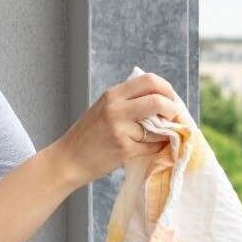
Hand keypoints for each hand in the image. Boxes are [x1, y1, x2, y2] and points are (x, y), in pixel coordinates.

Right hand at [49, 72, 185, 187]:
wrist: (68, 160)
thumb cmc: (87, 135)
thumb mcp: (103, 108)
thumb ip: (127, 101)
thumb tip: (161, 99)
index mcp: (112, 94)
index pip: (149, 81)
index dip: (166, 88)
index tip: (171, 99)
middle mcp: (116, 109)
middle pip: (158, 101)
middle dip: (172, 109)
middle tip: (174, 116)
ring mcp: (120, 129)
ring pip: (159, 127)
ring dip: (167, 132)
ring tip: (164, 135)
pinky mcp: (124, 149)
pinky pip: (152, 146)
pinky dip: (158, 147)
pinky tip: (152, 147)